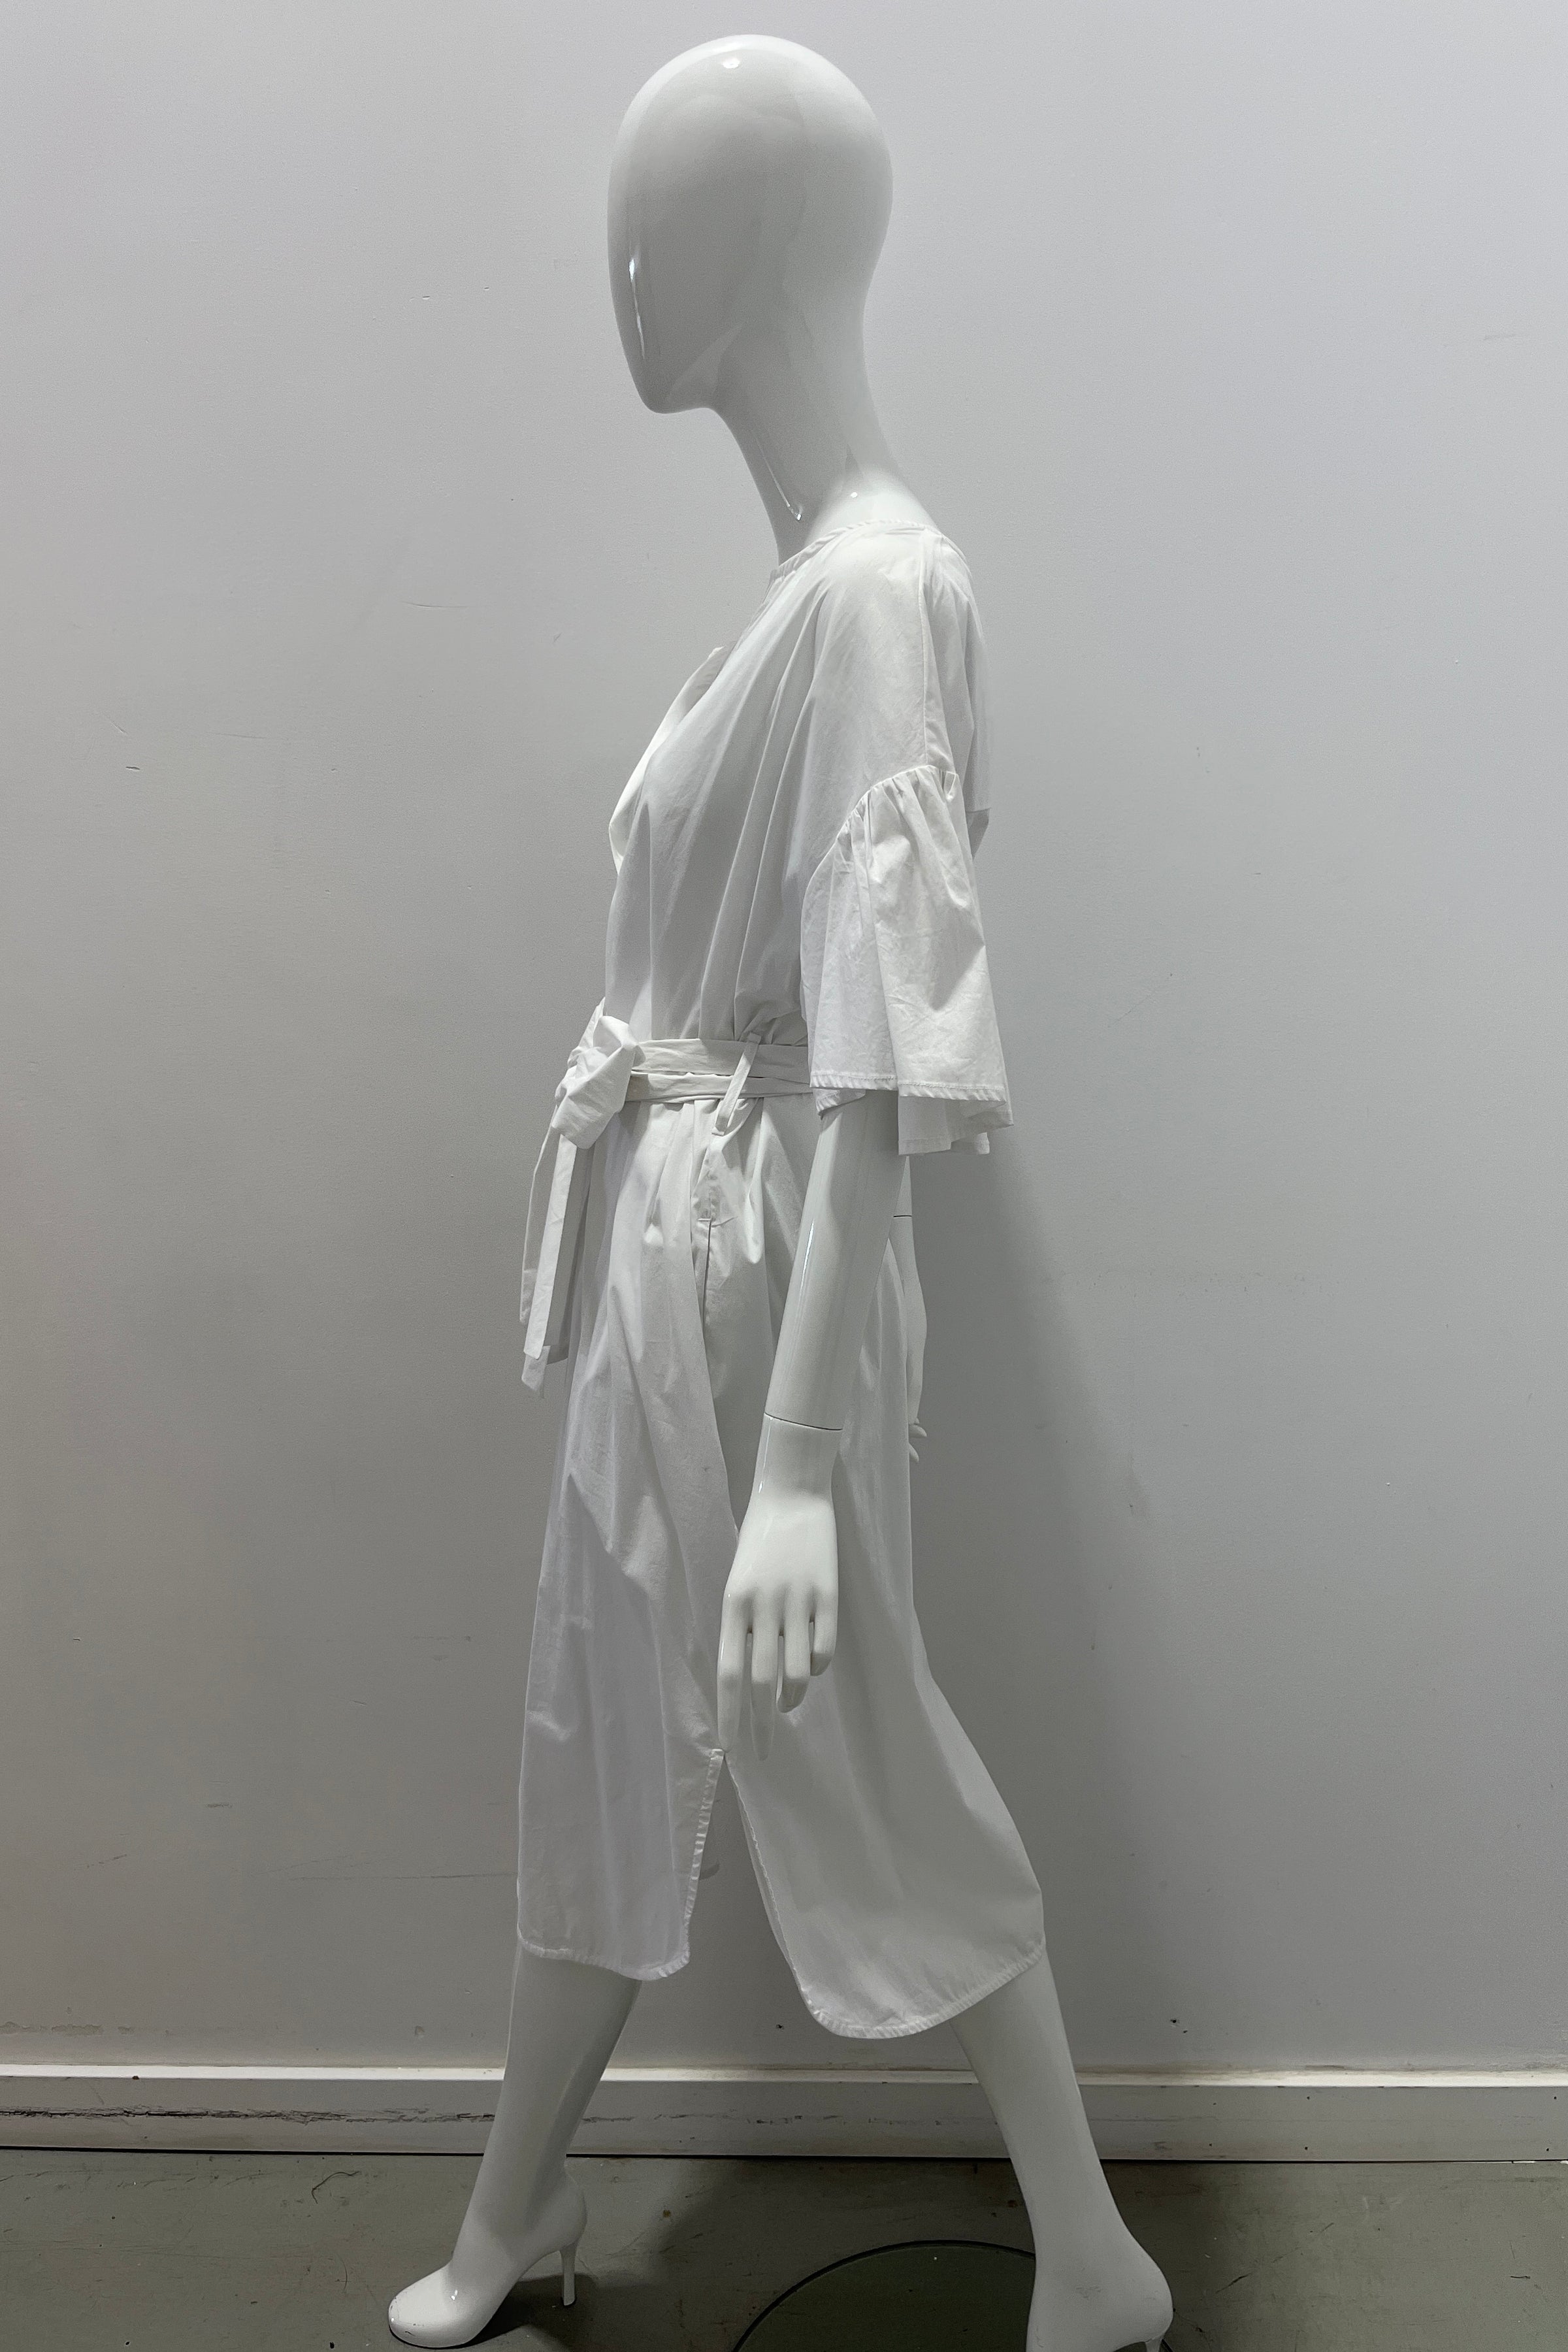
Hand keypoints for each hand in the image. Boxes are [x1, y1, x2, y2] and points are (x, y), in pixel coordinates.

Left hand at [717, 1419, 839, 1758]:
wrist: (792, 1494)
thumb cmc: (760, 1543)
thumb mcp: (738, 1583)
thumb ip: (742, 1629)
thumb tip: (754, 1682)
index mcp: (733, 1604)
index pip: (729, 1673)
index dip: (730, 1715)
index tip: (731, 1749)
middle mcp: (763, 1606)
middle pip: (763, 1682)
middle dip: (761, 1725)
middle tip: (762, 1755)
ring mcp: (798, 1599)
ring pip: (798, 1672)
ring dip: (793, 1698)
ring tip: (787, 1706)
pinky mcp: (828, 1593)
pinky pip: (825, 1649)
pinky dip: (818, 1667)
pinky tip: (811, 1668)